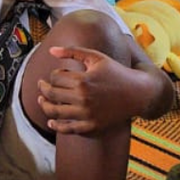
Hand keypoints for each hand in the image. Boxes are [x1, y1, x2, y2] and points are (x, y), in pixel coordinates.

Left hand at [36, 45, 151, 133]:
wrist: (138, 93)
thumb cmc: (116, 72)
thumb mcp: (96, 57)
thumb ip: (73, 51)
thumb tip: (51, 50)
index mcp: (83, 80)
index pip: (55, 78)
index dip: (53, 75)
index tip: (57, 74)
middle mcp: (83, 99)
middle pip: (51, 94)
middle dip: (43, 88)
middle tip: (41, 85)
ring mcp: (87, 114)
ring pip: (55, 112)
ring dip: (44, 106)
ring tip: (42, 101)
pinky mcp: (92, 126)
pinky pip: (68, 129)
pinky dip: (56, 126)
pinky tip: (51, 122)